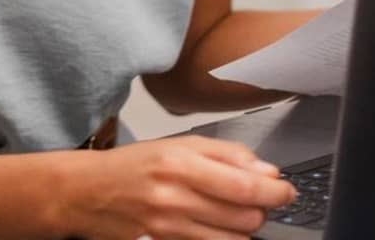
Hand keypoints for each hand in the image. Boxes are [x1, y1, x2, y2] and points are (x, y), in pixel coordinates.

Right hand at [59, 136, 295, 239]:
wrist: (87, 193)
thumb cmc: (133, 166)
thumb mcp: (179, 145)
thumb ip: (227, 155)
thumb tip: (267, 172)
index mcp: (180, 163)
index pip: (244, 186)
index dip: (276, 192)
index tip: (287, 190)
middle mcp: (175, 197)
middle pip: (245, 216)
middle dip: (262, 209)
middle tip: (260, 199)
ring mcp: (170, 228)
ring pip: (234, 238)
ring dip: (246, 226)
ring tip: (237, 212)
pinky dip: (226, 239)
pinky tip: (221, 225)